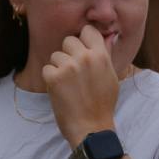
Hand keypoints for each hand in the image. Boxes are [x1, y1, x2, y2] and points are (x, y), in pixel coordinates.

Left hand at [41, 28, 121, 148]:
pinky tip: (62, 91)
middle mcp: (85, 58)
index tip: (84, 49)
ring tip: (70, 85)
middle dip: (69, 53)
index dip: (84, 39)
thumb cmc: (103, 104)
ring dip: (59, 68)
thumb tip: (107, 37)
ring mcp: (68, 67)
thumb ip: (105, 56)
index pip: (88, 30)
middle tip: (76, 72)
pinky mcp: (53, 77)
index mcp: (101, 56)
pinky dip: (51, 79)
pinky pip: (47, 68)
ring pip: (56, 55)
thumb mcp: (111, 78)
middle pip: (68, 41)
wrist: (92, 127)